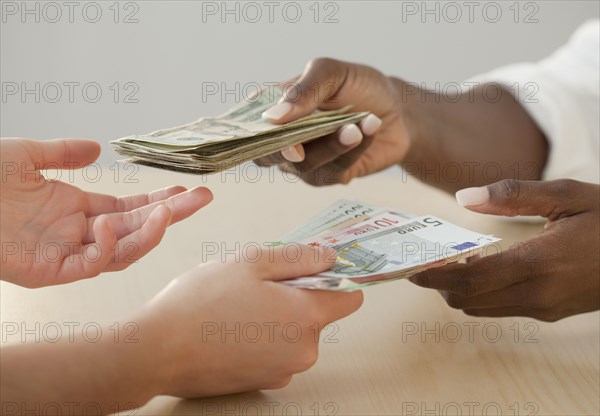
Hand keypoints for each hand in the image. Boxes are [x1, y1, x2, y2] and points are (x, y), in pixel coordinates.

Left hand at [0, 138, 212, 287]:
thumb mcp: (26, 156)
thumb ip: (62, 153)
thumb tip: (97, 148)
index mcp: (76, 210)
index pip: (130, 210)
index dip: (160, 202)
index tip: (188, 192)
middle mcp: (77, 234)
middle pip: (136, 230)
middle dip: (172, 216)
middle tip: (202, 198)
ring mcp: (65, 254)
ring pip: (121, 253)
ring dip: (148, 234)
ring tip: (170, 212)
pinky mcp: (48, 271)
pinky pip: (89, 266)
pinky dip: (105, 247)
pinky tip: (109, 223)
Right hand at [137, 244, 362, 397]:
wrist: (158, 351)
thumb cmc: (201, 302)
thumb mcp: (252, 262)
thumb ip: (299, 258)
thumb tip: (330, 257)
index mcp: (306, 317)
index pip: (350, 297)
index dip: (337, 277)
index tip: (318, 267)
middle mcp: (303, 351)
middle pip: (318, 314)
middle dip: (296, 294)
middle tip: (258, 282)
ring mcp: (282, 371)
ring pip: (294, 332)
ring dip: (276, 315)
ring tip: (238, 305)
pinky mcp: (262, 382)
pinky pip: (276, 352)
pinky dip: (262, 337)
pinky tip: (232, 326)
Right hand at [255, 58, 409, 184]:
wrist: (397, 109)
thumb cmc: (358, 86)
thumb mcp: (331, 73)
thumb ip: (303, 90)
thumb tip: (273, 117)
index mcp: (273, 108)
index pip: (246, 126)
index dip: (247, 134)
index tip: (266, 130)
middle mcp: (282, 138)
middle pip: (266, 155)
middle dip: (288, 148)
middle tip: (305, 142)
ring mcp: (304, 160)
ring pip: (304, 164)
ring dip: (333, 144)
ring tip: (359, 124)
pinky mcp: (329, 175)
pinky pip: (334, 169)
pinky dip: (353, 149)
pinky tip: (369, 129)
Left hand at [410, 179, 599, 321]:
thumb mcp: (568, 195)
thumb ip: (514, 194)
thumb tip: (464, 197)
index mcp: (540, 263)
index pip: (471, 280)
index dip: (436, 277)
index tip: (410, 269)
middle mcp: (538, 293)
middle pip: (469, 299)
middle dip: (441, 284)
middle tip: (424, 262)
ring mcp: (545, 307)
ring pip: (483, 308)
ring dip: (459, 290)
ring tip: (449, 263)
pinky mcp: (550, 312)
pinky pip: (501, 309)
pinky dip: (480, 294)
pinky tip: (480, 270)